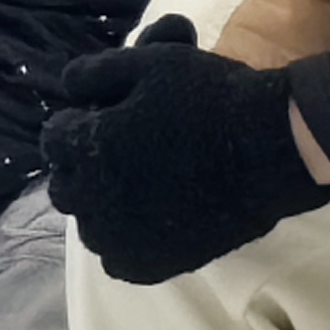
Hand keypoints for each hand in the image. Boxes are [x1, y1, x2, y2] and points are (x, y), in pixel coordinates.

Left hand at [40, 14, 329, 283]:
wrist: (273, 149)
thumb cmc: (212, 98)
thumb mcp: (151, 63)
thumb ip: (96, 72)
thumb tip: (68, 86)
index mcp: (87, 149)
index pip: (55, 138)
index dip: (82, 122)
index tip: (111, 116)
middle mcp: (94, 200)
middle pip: (66, 185)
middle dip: (86, 166)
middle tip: (123, 151)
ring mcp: (121, 239)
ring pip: (90, 225)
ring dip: (104, 205)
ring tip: (140, 185)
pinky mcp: (151, 266)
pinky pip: (119, 259)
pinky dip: (128, 240)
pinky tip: (154, 217)